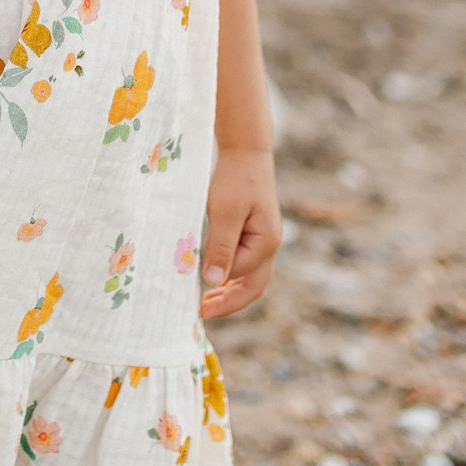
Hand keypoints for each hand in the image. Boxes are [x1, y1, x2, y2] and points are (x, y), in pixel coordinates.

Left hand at [199, 146, 278, 317]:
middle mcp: (269, 246)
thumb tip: (213, 281)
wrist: (245, 152)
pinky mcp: (253, 234)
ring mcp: (263, 241)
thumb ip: (220, 246)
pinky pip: (244, 264)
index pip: (241, 275)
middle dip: (229, 302)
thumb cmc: (235, 179)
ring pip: (249, 277)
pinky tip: (212, 280)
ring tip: (205, 303)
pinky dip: (230, 276)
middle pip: (253, 286)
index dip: (218, 288)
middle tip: (202, 313)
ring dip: (229, 292)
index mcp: (267, 243)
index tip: (195, 301)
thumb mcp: (224, 212)